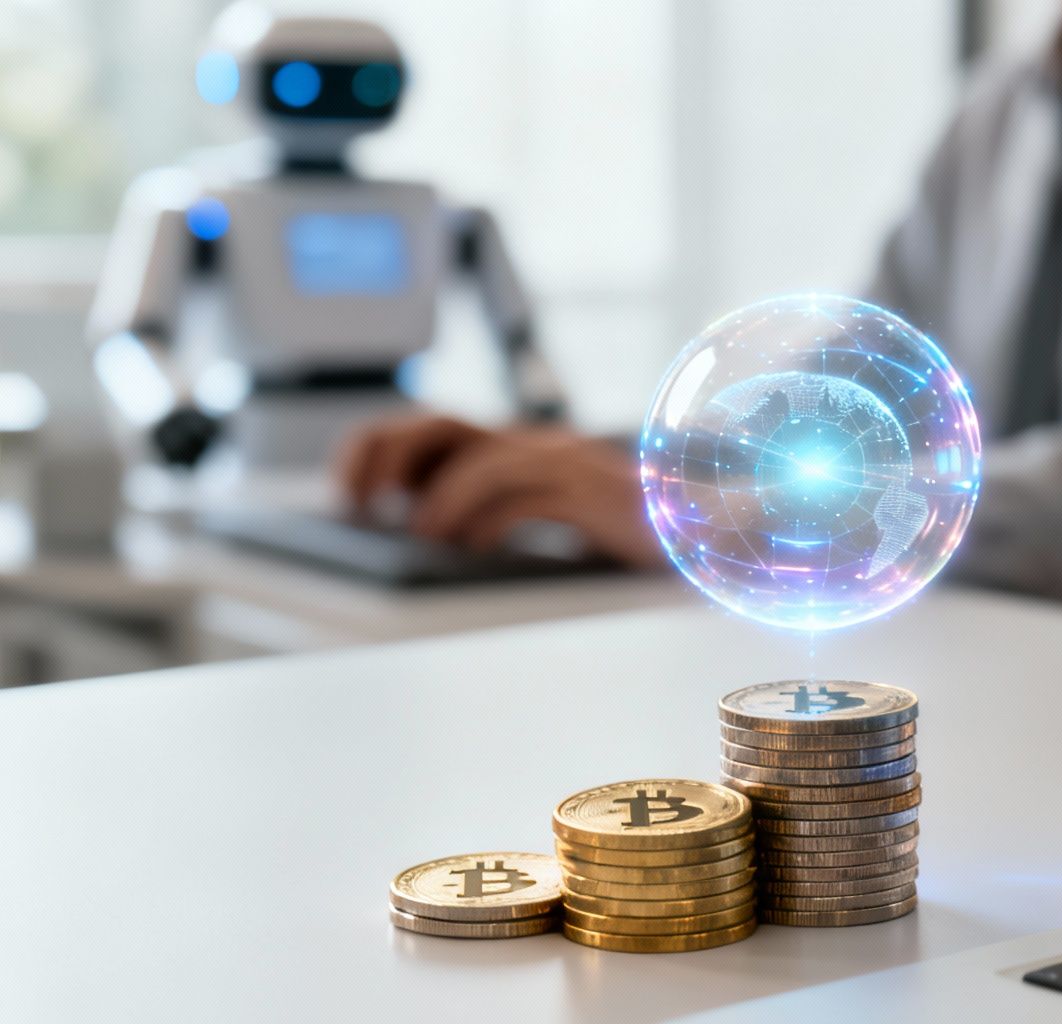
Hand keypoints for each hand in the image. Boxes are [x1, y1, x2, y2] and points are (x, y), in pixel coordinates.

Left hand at [334, 414, 664, 567]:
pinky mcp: (594, 494)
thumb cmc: (621, 525)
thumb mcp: (545, 509)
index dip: (379, 447)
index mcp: (517, 444)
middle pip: (441, 425)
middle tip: (362, 504)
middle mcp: (534, 442)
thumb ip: (495, 507)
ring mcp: (565, 463)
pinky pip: (530, 499)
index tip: (349, 490)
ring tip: (423, 536)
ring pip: (484, 461)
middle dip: (389, 457)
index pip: (431, 426)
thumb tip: (422, 533)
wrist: (701, 524)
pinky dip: (491, 523)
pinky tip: (474, 548)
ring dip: (441, 501)